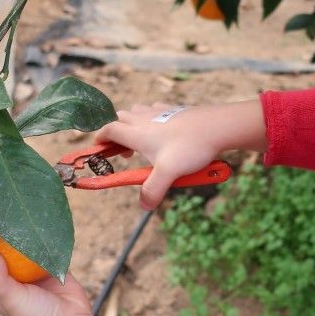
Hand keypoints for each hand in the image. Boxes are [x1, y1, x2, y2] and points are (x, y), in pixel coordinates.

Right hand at [95, 98, 266, 209]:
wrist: (217, 126)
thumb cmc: (190, 147)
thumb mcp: (168, 173)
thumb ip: (153, 190)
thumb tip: (144, 206)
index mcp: (137, 133)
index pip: (109, 131)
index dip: (100, 139)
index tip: (98, 149)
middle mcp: (144, 118)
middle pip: (120, 119)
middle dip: (117, 134)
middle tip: (126, 153)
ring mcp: (160, 111)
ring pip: (137, 111)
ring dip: (133, 124)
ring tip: (143, 142)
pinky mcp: (175, 109)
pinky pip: (155, 109)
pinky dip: (152, 118)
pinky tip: (164, 131)